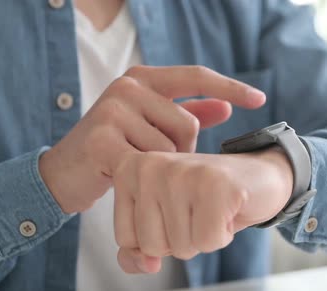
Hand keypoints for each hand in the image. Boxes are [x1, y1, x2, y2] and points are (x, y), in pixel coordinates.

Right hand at [39, 66, 265, 212]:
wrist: (66, 173)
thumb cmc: (117, 148)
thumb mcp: (153, 126)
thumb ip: (188, 114)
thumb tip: (226, 108)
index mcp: (143, 77)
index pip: (196, 76)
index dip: (231, 87)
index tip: (260, 99)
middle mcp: (127, 86)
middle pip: (188, 123)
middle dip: (181, 150)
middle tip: (152, 159)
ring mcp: (112, 110)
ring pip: (170, 148)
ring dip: (162, 167)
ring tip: (135, 166)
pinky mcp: (102, 140)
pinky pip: (150, 164)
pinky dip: (145, 178)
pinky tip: (124, 176)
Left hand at [112, 148, 293, 273]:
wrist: (259, 177)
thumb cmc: (206, 201)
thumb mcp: (163, 223)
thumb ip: (137, 250)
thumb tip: (147, 265)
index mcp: (129, 170)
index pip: (126, 239)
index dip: (157, 238)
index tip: (174, 211)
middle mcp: (150, 166)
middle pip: (152, 246)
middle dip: (181, 240)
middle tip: (198, 210)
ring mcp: (182, 173)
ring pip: (181, 247)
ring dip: (203, 238)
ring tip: (212, 209)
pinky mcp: (215, 185)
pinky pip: (208, 242)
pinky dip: (222, 236)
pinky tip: (227, 211)